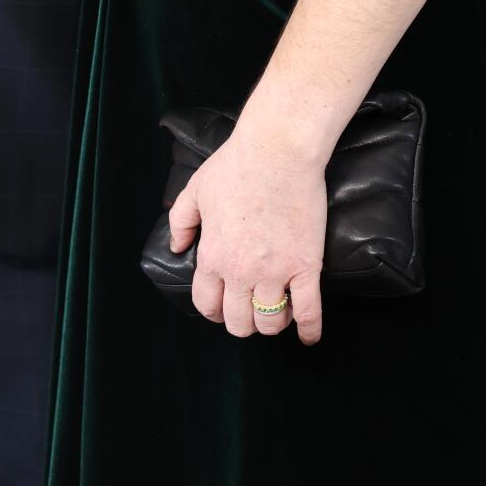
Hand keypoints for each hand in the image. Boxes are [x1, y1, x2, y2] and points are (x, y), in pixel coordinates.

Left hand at [168, 117, 326, 344]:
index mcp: (213, 255)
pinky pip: (309, 312)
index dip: (213, 310)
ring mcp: (275, 272)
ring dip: (271, 323)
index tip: (221, 307)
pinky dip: (309, 330)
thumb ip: (180, 221)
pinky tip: (308, 336)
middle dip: (241, 322)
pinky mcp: (306, 266)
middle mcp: (241, 271)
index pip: (206, 304)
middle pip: (238, 322)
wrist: (278, 149)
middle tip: (249, 310)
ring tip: (275, 312)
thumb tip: (176, 248)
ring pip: (270, 322)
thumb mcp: (196, 190)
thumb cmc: (235, 165)